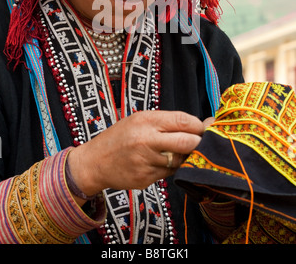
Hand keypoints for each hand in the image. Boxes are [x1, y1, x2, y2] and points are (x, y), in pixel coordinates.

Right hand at [67, 110, 205, 200]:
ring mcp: (146, 162)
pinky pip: (169, 173)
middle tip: (203, 142)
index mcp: (145, 121)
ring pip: (180, 160)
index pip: (183, 121)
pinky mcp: (145, 179)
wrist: (94, 162)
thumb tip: (201, 124)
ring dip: (185, 157)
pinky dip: (170, 168)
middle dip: (200, 143)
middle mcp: (146, 140)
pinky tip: (160, 162)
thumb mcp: (139, 119)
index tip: (204, 127)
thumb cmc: (120, 137)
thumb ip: (168, 121)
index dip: (199, 125)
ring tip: (176, 151)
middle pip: (187, 142)